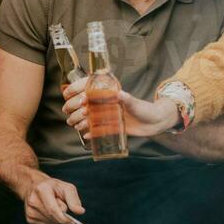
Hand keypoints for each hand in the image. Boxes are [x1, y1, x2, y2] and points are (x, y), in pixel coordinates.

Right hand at [21, 172, 84, 223]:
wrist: (33, 186)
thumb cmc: (53, 187)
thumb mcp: (66, 188)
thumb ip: (74, 199)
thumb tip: (80, 212)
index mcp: (42, 190)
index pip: (53, 209)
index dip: (64, 218)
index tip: (72, 221)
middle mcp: (33, 200)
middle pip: (52, 217)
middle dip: (61, 216)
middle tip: (61, 207)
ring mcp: (29, 210)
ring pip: (50, 223)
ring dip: (56, 219)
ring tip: (52, 207)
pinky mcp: (29, 218)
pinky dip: (50, 221)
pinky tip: (47, 211)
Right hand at [62, 78, 178, 137]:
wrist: (155, 123)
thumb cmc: (146, 109)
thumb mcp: (136, 103)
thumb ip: (127, 99)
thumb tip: (119, 94)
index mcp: (109, 94)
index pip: (88, 87)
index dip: (75, 89)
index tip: (68, 94)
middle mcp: (105, 104)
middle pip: (83, 103)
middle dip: (73, 107)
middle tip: (73, 112)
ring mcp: (106, 115)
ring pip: (87, 116)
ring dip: (78, 120)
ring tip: (76, 125)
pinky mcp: (110, 126)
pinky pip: (96, 129)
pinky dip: (90, 133)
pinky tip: (86, 135)